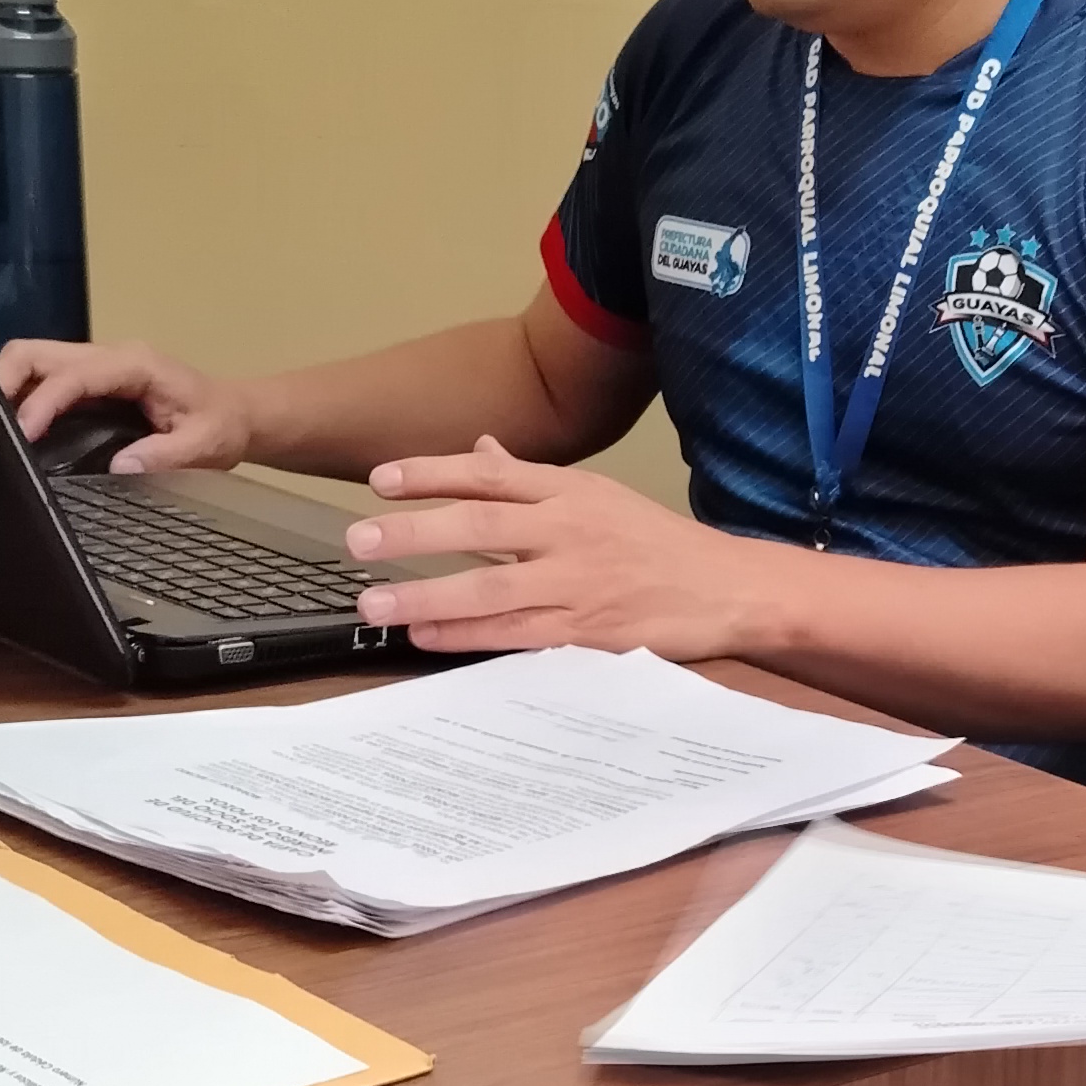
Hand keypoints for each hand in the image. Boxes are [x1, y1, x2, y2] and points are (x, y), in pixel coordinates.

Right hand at [0, 337, 251, 472]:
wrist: (235, 414)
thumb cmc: (221, 425)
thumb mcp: (204, 445)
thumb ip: (164, 455)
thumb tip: (120, 467)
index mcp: (135, 365)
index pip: (74, 375)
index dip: (42, 402)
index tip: (22, 436)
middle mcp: (108, 357)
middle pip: (36, 352)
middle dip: (3, 381)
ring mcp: (95, 367)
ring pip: (32, 361)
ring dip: (5, 388)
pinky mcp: (87, 383)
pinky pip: (42, 380)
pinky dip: (18, 399)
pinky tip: (9, 430)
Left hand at [343, 437, 789, 658]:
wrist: (726, 588)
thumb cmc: (656, 543)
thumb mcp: (597, 495)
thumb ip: (529, 479)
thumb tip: (479, 450)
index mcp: (571, 491)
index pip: (489, 475)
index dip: (431, 474)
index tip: (379, 479)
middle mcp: (570, 531)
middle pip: (479, 527)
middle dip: (413, 533)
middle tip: (359, 540)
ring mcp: (578, 583)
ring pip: (490, 587)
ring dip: (426, 595)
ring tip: (374, 600)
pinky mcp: (587, 631)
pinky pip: (516, 634)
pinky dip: (468, 636)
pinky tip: (427, 635)